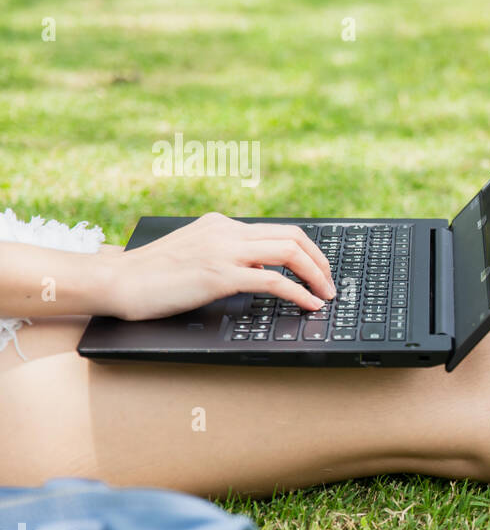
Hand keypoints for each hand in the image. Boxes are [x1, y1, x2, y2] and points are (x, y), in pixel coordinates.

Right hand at [100, 212, 336, 320]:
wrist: (117, 281)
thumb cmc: (152, 276)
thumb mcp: (195, 255)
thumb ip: (227, 256)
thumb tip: (261, 269)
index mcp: (222, 224)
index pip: (279, 230)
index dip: (307, 250)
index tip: (320, 269)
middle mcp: (227, 231)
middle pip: (293, 236)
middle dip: (320, 261)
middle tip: (331, 284)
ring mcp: (224, 251)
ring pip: (289, 252)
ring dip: (316, 276)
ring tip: (327, 296)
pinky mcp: (219, 275)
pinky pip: (273, 280)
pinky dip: (299, 293)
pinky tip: (309, 305)